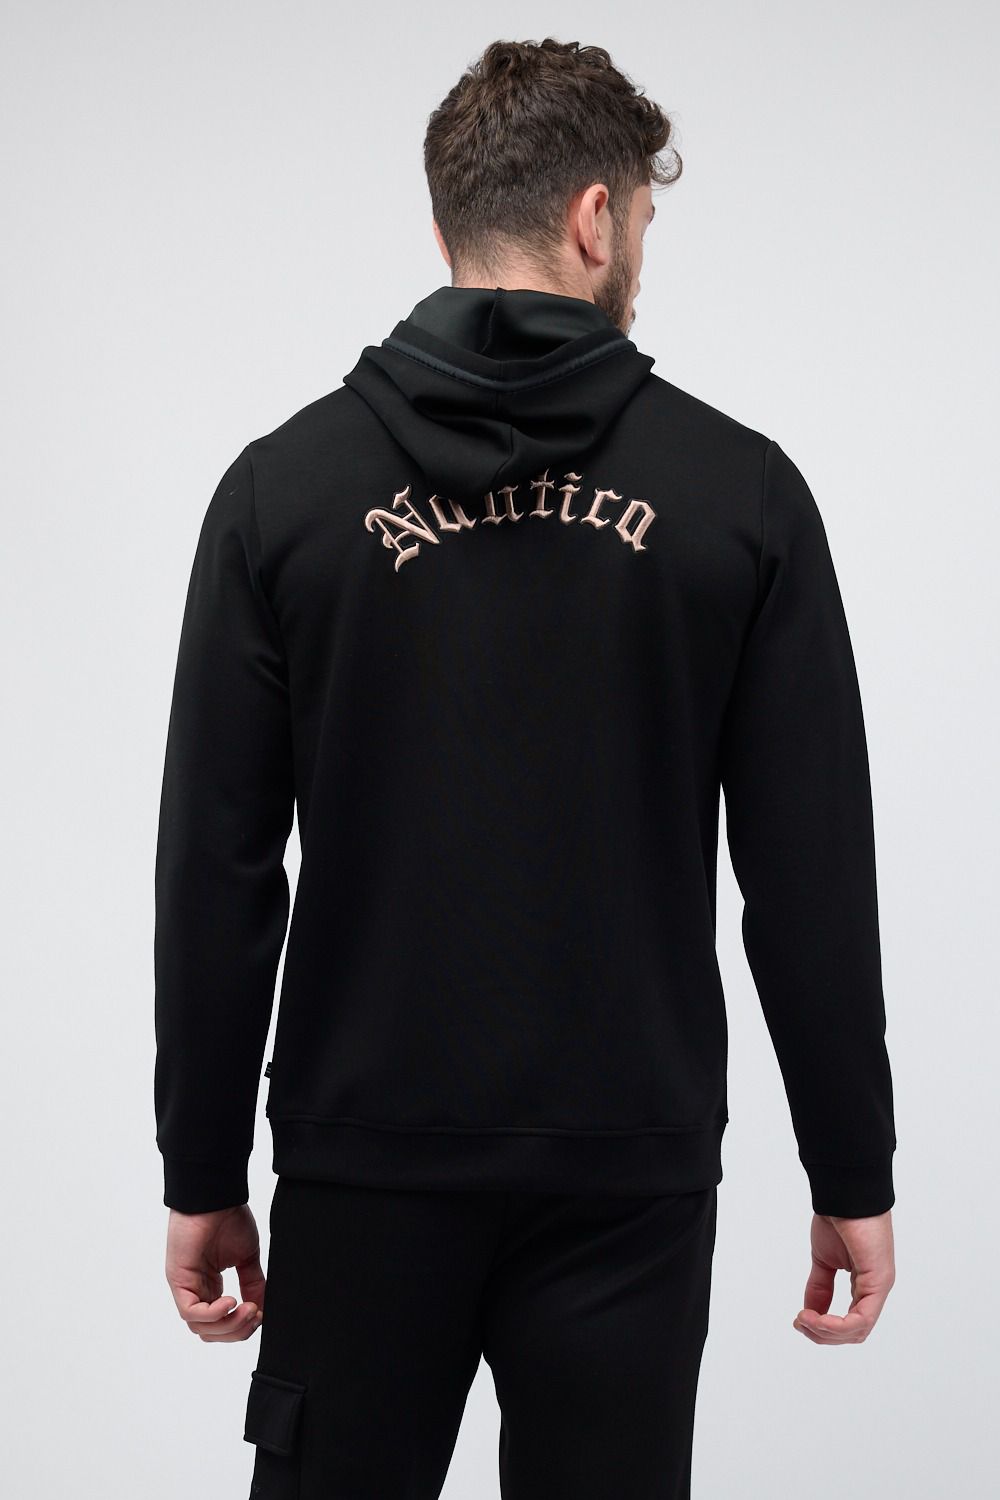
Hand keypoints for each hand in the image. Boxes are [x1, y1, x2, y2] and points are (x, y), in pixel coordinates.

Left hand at [165, 1202, 265, 1341]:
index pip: (221, 1323)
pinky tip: (231, 1302)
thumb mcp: (246, 1257)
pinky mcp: (178, 1280)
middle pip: (210, 1331)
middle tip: (255, 1316)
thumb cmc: (228, 1217)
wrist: (216, 1195)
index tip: (261, 1315)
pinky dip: (212, 1314)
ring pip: (199, 1326)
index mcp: (210, 1286)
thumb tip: (262, 1310)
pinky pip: (190, 1312)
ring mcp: (185, 1286)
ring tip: (248, 1309)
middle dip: (236, 1330)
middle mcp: (196, 1290)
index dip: (241, 1327)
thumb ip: (252, 1284)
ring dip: (228, 1324)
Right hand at [793, 1209, 894, 1344]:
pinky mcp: (879, 1282)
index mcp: (864, 1284)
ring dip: (827, 1332)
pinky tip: (815, 1318)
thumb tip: (810, 1313)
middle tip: (800, 1324)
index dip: (824, 1328)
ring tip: (804, 1320)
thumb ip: (819, 1287)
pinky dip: (836, 1325)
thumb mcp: (823, 1260)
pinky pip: (861, 1319)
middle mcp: (875, 1289)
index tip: (799, 1320)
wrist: (845, 1192)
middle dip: (823, 1335)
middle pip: (854, 1332)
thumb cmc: (839, 1217)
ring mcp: (879, 1286)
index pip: (850, 1322)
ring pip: (858, 1331)